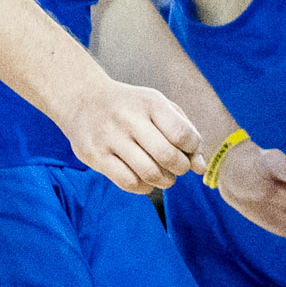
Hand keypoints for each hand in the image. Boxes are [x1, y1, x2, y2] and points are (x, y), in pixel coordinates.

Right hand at [58, 75, 199, 193]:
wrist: (83, 99)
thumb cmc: (132, 107)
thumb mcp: (160, 108)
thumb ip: (186, 133)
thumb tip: (201, 168)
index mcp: (150, 103)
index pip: (182, 134)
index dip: (193, 149)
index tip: (188, 151)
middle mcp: (128, 118)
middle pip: (167, 156)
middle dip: (181, 168)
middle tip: (178, 168)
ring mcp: (109, 137)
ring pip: (148, 172)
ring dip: (164, 181)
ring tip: (165, 177)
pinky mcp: (94, 156)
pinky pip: (128, 182)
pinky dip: (144, 187)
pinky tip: (145, 181)